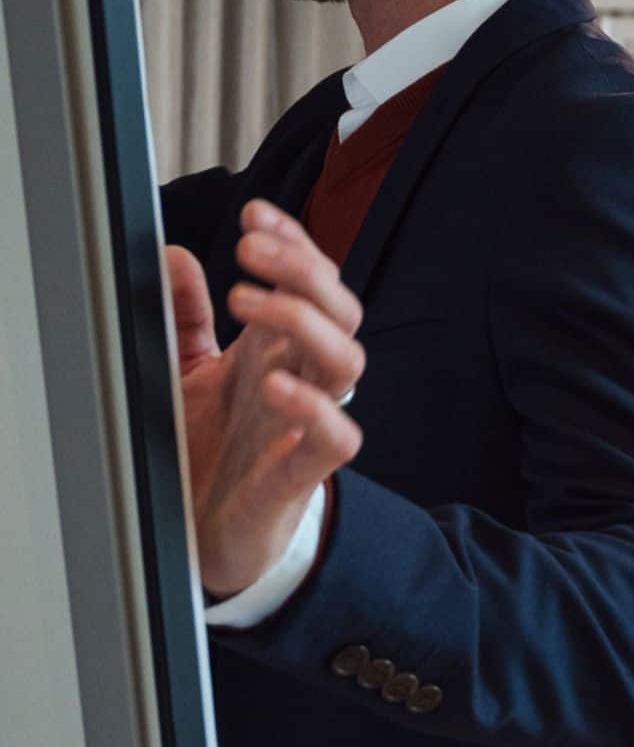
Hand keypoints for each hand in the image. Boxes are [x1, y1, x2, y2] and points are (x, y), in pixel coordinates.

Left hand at [167, 201, 366, 597]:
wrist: (208, 532)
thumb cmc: (212, 450)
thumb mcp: (187, 371)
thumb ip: (186, 316)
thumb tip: (174, 256)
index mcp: (280, 348)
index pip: (309, 281)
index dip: (293, 242)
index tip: (256, 213)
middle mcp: (303, 376)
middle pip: (337, 308)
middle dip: (302, 268)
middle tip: (251, 248)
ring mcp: (309, 420)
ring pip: (346, 358)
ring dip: (306, 321)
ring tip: (253, 303)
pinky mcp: (305, 470)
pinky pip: (336, 435)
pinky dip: (314, 407)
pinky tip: (275, 385)